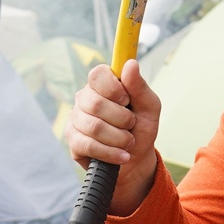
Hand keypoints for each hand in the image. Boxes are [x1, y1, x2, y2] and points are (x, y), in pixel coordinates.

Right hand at [67, 60, 163, 216]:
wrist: (136, 160)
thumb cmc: (141, 129)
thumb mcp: (149, 107)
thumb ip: (139, 86)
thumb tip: (130, 64)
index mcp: (102, 85)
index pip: (97, 74)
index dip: (113, 88)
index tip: (127, 100)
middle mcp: (84, 99)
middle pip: (95, 103)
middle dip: (122, 119)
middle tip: (131, 125)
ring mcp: (76, 120)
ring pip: (94, 126)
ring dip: (119, 138)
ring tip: (128, 142)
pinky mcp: (73, 141)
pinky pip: (88, 145)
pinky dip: (111, 153)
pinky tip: (122, 156)